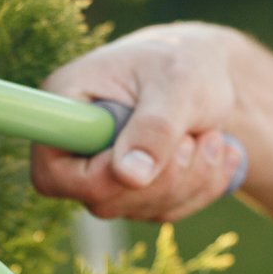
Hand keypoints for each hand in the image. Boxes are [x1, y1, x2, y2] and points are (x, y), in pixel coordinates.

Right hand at [31, 22, 248, 221]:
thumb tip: (131, 177)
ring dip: (189, 182)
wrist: (207, 70)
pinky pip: (164, 211)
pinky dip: (201, 188)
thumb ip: (155, 127)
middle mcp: (75, 145)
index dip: (96, 180)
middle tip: (196, 138)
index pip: (52, 172)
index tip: (144, 160)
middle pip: (101, 199)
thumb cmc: (185, 62)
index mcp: (65, 105)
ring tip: (212, 137)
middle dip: (162, 179)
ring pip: (137, 209)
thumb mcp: (178, 83)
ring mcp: (103, 172)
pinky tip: (220, 155)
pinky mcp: (132, 189)